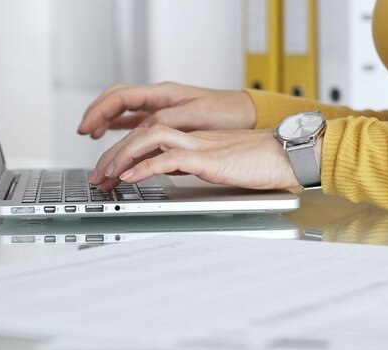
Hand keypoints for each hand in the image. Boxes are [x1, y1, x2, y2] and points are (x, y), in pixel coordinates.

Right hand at [77, 82, 256, 138]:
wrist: (249, 115)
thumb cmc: (229, 113)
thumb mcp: (197, 116)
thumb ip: (168, 122)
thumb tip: (142, 129)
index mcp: (163, 94)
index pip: (120, 98)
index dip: (99, 112)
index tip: (86, 127)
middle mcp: (160, 100)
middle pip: (117, 103)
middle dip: (96, 117)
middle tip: (82, 133)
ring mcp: (163, 110)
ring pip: (126, 114)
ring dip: (107, 125)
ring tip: (94, 139)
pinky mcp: (170, 123)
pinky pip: (138, 122)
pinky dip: (123, 131)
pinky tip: (116, 139)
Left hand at [89, 123, 299, 189]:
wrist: (290, 155)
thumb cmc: (266, 163)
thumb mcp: (224, 166)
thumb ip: (199, 167)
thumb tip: (177, 176)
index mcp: (197, 140)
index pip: (151, 138)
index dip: (126, 152)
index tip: (110, 171)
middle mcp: (194, 138)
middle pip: (143, 134)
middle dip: (113, 153)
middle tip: (97, 176)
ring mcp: (200, 145)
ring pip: (149, 137)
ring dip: (122, 155)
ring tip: (106, 174)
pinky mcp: (208, 158)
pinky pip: (167, 158)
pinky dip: (144, 167)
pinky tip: (130, 177)